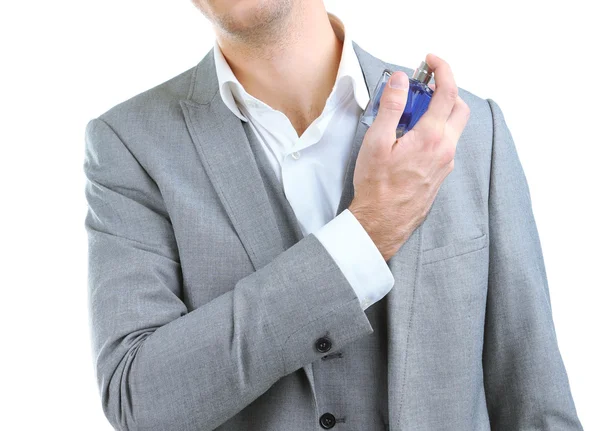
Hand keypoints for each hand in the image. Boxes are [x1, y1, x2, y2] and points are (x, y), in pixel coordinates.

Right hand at [349, 53, 469, 260]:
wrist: (382, 222)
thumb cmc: (377, 186)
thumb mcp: (377, 142)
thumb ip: (391, 107)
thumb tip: (400, 81)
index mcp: (432, 138)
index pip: (448, 93)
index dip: (443, 70)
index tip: (431, 62)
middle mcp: (445, 150)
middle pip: (460, 109)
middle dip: (446, 91)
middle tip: (423, 88)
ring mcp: (445, 165)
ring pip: (453, 129)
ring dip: (438, 114)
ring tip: (408, 117)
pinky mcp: (440, 176)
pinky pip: (445, 146)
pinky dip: (434, 133)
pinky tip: (410, 140)